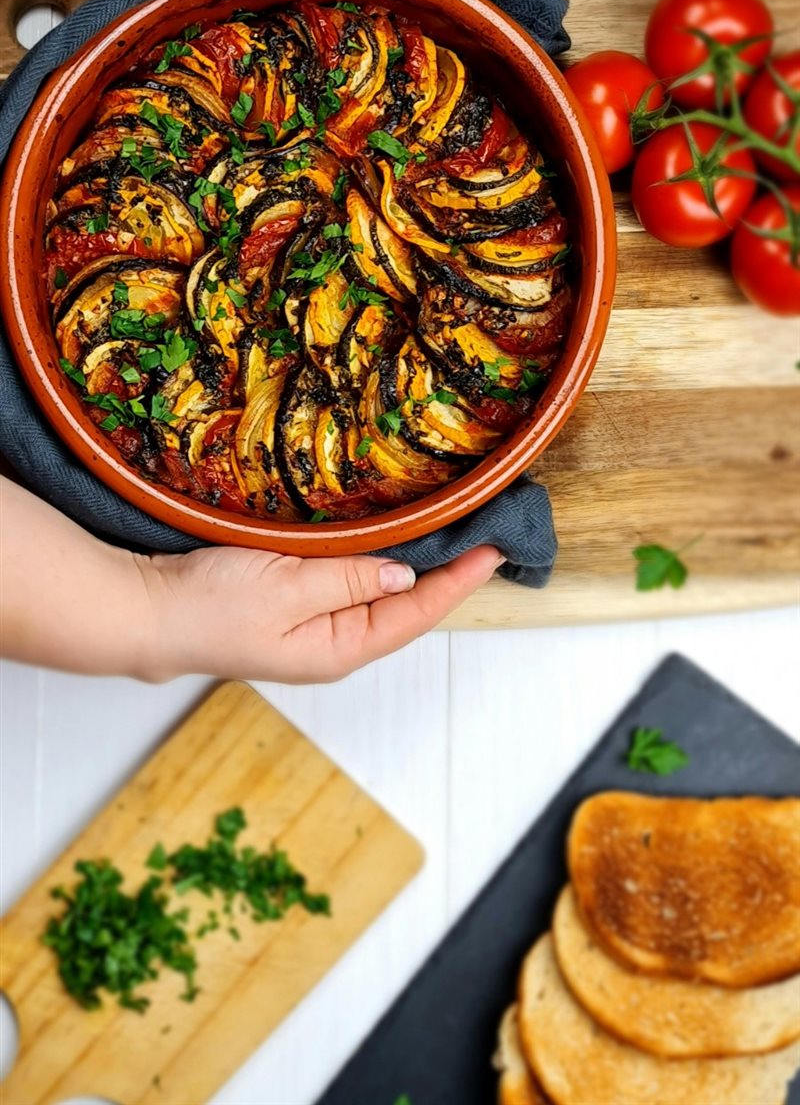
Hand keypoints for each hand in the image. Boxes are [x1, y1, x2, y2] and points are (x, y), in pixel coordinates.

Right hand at [1, 475, 499, 681]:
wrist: (146, 613)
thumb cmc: (208, 608)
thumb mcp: (288, 590)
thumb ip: (350, 580)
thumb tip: (404, 573)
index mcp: (339, 648)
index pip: (417, 611)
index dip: (459, 581)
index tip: (495, 550)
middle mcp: (334, 643)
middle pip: (406, 608)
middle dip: (448, 576)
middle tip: (485, 536)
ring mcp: (313, 626)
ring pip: (380, 594)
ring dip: (416, 567)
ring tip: (453, 537)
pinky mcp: (294, 606)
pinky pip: (350, 584)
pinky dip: (378, 563)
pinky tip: (389, 543)